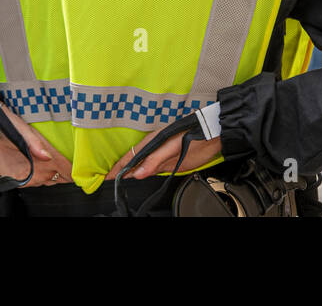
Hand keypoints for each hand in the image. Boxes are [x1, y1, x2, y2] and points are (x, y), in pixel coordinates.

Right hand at [0, 105, 72, 186]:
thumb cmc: (7, 126)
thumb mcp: (25, 130)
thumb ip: (37, 145)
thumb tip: (48, 156)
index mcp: (35, 162)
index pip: (64, 170)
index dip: (74, 169)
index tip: (83, 166)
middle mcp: (30, 175)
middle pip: (58, 178)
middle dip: (66, 172)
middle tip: (74, 165)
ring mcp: (23, 179)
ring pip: (48, 181)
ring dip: (55, 174)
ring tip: (62, 166)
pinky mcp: (16, 180)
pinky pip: (36, 181)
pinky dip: (43, 175)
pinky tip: (44, 166)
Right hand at [104, 125, 222, 181]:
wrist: (214, 135)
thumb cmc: (194, 134)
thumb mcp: (173, 147)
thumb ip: (155, 160)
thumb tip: (136, 174)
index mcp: (152, 142)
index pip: (129, 157)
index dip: (117, 168)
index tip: (107, 180)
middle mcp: (154, 149)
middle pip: (132, 163)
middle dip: (120, 174)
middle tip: (109, 187)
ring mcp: (161, 157)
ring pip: (141, 169)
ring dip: (130, 177)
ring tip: (118, 187)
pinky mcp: (169, 163)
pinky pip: (151, 172)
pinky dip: (142, 178)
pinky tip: (137, 183)